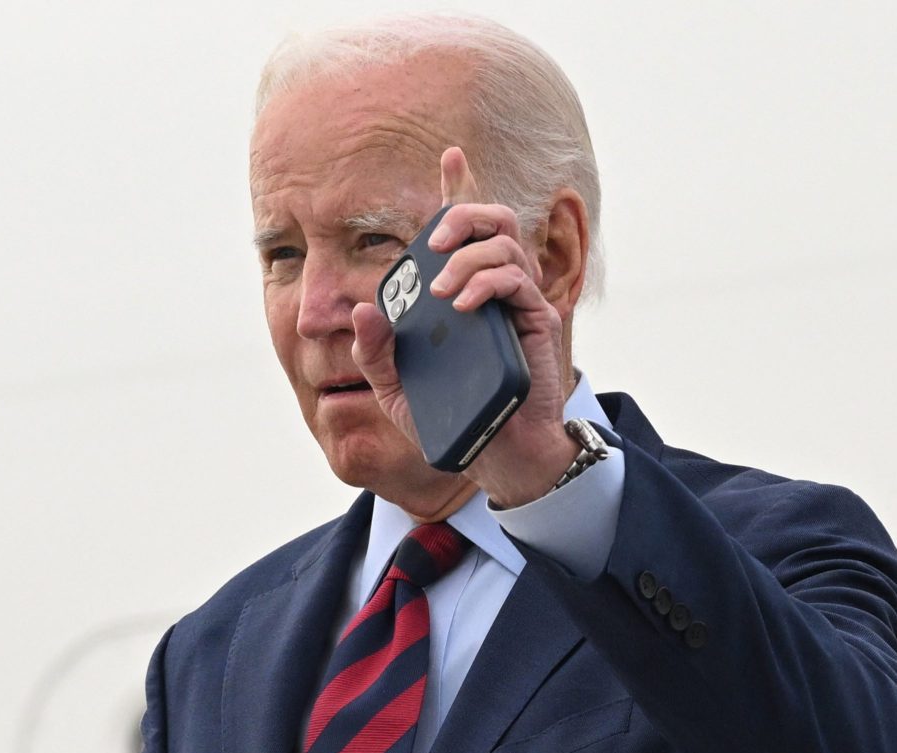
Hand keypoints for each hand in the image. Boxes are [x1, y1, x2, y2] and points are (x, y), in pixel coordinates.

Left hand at [352, 147, 578, 507]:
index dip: (457, 188)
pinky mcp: (535, 321)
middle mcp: (492, 287)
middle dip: (459, 213)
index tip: (450, 155)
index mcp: (459, 291)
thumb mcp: (396, 388)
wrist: (494, 453)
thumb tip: (362, 311)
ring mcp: (517, 301)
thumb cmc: (449, 418)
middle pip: (490, 219)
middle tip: (427, 243)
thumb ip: (375, 352)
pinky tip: (463, 304)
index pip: (463, 231)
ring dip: (466, 255)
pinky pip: (516, 279)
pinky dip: (486, 282)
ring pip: (505, 241)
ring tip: (441, 291)